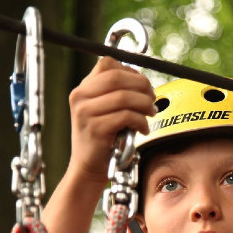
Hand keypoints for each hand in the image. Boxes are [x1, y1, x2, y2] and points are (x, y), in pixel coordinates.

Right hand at [68, 57, 155, 183]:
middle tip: (152, 99)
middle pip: (117, 77)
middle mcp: (80, 97)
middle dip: (142, 86)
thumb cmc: (102, 140)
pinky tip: (143, 129)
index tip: (143, 86)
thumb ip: (116, 94)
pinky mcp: (95, 128)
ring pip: (124, 96)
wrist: (87, 168)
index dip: (131, 71)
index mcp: (82, 89)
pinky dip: (141, 121)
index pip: (108, 64)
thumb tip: (144, 83)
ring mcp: (85, 113)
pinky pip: (126, 116)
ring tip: (150, 114)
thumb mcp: (103, 111)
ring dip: (145, 104)